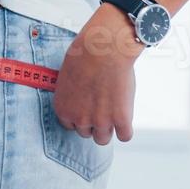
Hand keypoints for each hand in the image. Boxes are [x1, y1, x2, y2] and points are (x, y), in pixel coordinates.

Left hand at [52, 4, 144, 144]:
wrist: (104, 49)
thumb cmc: (85, 55)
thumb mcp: (67, 76)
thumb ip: (73, 94)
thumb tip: (81, 98)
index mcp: (63, 109)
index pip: (70, 125)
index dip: (81, 116)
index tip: (88, 108)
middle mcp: (79, 119)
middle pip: (86, 133)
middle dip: (93, 122)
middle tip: (102, 106)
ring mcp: (100, 121)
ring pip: (103, 139)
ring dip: (108, 128)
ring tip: (114, 113)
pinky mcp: (121, 119)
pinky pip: (125, 136)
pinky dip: (126, 129)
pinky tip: (125, 118)